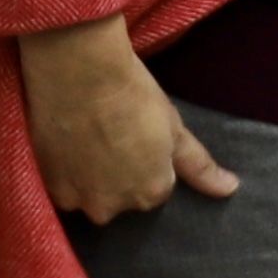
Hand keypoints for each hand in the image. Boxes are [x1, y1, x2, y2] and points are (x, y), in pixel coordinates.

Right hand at [19, 19, 237, 221]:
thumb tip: (230, 189)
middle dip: (115, 173)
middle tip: (108, 132)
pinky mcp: (47, 187)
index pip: (153, 187)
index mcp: (151, 193)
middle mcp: (115, 207)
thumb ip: (199, 166)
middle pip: (119, 195)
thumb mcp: (174, 128)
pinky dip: (61, 170)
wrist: (80, 70)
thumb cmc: (133, 93)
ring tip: (83, 136)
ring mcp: (78, 200)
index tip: (133, 133)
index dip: (144, 159)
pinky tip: (64, 141)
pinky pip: (59, 188)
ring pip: (87, 194)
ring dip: (86, 175)